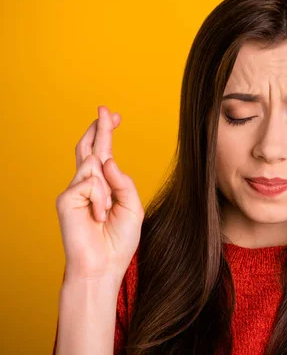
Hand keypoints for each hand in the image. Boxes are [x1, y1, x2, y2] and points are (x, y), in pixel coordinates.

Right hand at [55, 106, 144, 283]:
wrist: (103, 266)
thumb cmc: (118, 241)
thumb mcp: (132, 207)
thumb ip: (124, 182)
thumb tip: (107, 160)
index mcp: (103, 186)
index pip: (103, 154)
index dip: (106, 133)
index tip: (112, 116)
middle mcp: (86, 185)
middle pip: (89, 148)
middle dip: (99, 128)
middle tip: (106, 109)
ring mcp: (74, 191)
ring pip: (93, 164)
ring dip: (106, 189)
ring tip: (104, 213)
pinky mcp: (65, 199)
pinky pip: (90, 182)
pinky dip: (99, 198)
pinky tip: (96, 216)